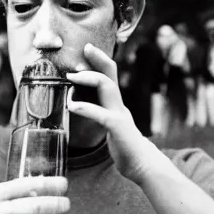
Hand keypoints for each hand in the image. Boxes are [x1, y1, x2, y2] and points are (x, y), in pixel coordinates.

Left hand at [65, 43, 157, 183]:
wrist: (142, 165)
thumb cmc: (124, 146)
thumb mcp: (111, 124)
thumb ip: (101, 112)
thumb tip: (83, 104)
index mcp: (116, 103)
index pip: (109, 76)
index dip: (99, 61)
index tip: (86, 50)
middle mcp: (119, 105)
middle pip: (110, 74)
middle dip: (98, 58)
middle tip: (85, 48)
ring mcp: (119, 115)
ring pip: (107, 87)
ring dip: (89, 78)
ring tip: (71, 75)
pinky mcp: (117, 128)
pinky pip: (100, 114)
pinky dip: (85, 108)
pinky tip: (72, 106)